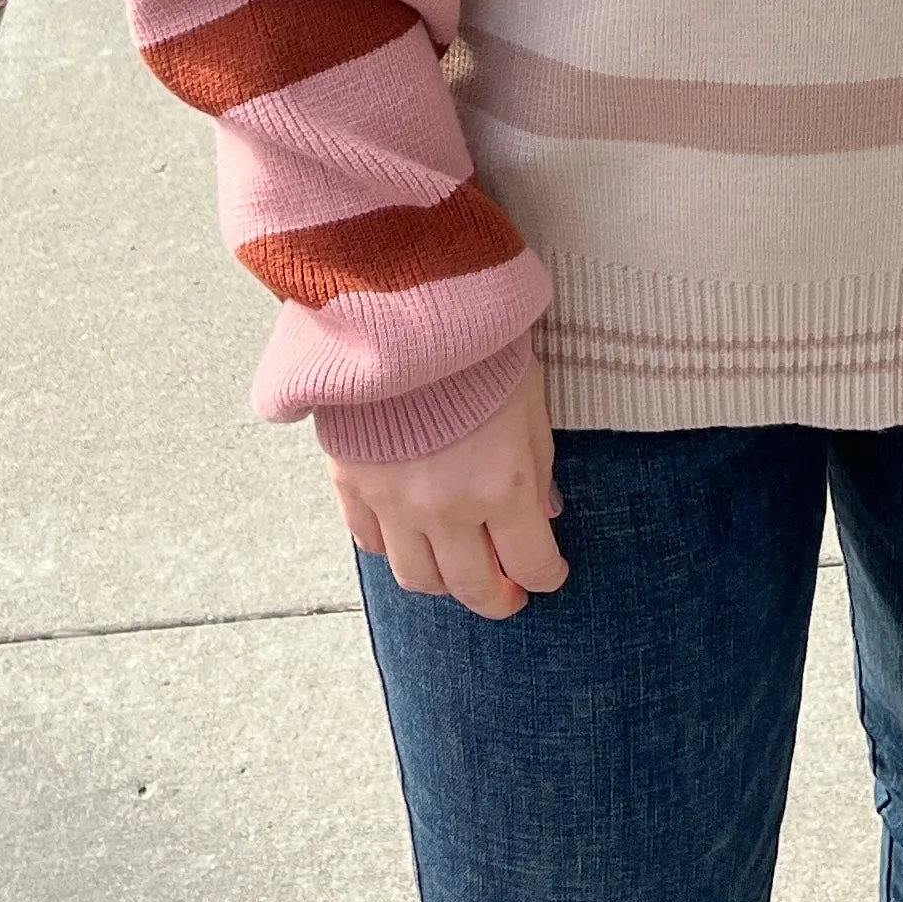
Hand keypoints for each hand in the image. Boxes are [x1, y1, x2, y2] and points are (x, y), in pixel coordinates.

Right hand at [327, 362, 567, 620]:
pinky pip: (370, 542)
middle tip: (508, 595)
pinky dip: (392, 549)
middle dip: (496, 599)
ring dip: (444, 584)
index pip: (530, 563)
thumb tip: (543, 515)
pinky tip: (410, 538)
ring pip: (416, 578)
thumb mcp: (529, 398)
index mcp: (500, 484)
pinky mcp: (351, 482)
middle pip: (471, 586)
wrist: (402, 303)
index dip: (546, 576)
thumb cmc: (477, 343)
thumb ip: (537, 465)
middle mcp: (445, 506)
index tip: (550, 575)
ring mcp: (393, 500)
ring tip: (459, 571)